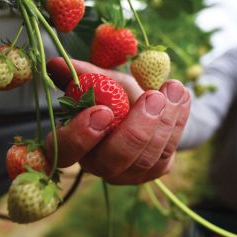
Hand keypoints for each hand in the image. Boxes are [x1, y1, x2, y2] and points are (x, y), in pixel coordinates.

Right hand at [46, 58, 190, 183]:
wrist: (152, 109)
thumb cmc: (122, 97)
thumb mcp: (105, 82)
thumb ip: (84, 75)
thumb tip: (54, 63)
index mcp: (76, 143)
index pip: (66, 151)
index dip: (81, 136)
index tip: (104, 110)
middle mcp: (99, 164)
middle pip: (112, 161)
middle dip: (135, 130)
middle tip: (153, 97)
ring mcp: (127, 173)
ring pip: (145, 158)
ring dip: (163, 121)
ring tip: (174, 88)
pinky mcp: (153, 171)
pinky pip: (166, 152)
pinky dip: (177, 123)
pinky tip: (182, 98)